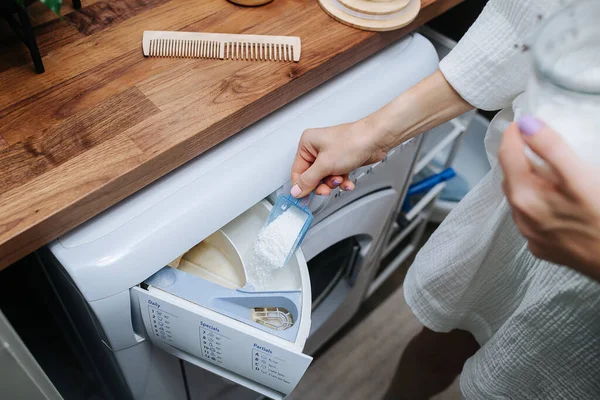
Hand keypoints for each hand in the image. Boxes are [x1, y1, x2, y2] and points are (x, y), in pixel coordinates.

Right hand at [290, 119, 388, 197]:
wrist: (376, 140)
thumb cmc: (353, 142)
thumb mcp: (325, 165)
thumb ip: (308, 180)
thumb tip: (296, 190)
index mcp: (307, 144)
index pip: (297, 171)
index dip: (301, 186)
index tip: (304, 198)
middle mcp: (317, 148)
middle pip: (311, 176)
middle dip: (321, 184)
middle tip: (326, 189)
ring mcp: (330, 155)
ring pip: (324, 178)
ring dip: (333, 183)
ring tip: (340, 179)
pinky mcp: (341, 160)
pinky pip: (336, 176)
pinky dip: (342, 181)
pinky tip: (347, 182)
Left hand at [499, 116, 599, 281]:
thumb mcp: (581, 177)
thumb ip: (552, 149)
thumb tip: (527, 125)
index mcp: (525, 197)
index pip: (507, 155)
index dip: (513, 135)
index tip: (520, 123)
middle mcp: (521, 218)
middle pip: (511, 177)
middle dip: (518, 157)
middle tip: (533, 142)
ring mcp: (531, 235)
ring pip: (520, 198)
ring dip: (527, 181)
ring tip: (546, 169)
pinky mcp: (542, 247)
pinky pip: (531, 217)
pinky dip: (537, 202)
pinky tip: (556, 199)